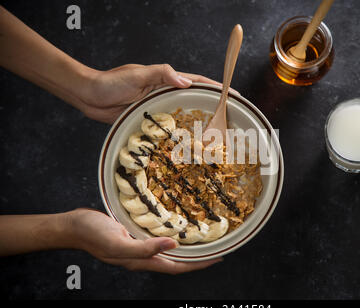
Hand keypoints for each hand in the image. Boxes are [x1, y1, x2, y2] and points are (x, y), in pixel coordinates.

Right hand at [66, 208, 221, 273]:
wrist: (74, 226)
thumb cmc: (93, 234)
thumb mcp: (118, 242)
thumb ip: (144, 247)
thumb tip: (173, 245)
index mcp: (141, 261)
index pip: (177, 266)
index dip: (198, 264)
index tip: (217, 258)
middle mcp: (143, 256)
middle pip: (176, 261)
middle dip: (196, 258)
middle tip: (215, 249)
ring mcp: (138, 247)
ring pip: (168, 251)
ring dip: (185, 249)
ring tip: (202, 242)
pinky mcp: (134, 236)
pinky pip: (158, 240)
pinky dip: (171, 237)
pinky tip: (175, 230)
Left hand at [78, 64, 224, 123]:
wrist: (90, 96)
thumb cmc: (112, 82)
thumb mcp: (138, 74)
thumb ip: (162, 74)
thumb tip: (186, 82)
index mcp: (167, 80)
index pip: (198, 82)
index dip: (217, 88)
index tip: (234, 96)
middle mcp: (165, 93)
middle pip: (195, 100)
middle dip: (213, 107)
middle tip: (230, 122)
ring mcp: (158, 108)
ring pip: (184, 115)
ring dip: (198, 123)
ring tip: (214, 137)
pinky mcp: (149, 121)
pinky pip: (169, 128)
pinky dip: (180, 134)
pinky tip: (187, 145)